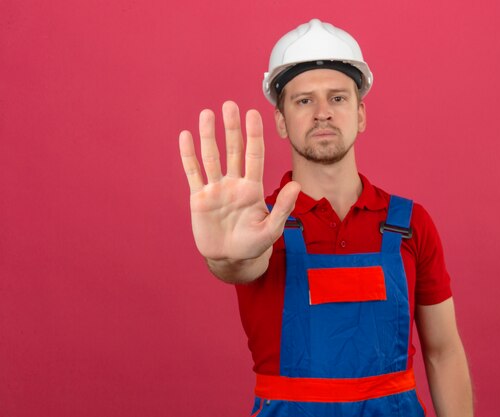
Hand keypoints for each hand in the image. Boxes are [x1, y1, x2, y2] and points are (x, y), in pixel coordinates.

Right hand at [179, 101, 299, 279]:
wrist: (230, 259)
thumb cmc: (253, 245)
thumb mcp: (271, 229)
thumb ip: (282, 207)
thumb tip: (296, 185)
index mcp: (253, 188)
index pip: (254, 155)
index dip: (254, 135)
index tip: (253, 114)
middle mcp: (234, 183)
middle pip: (233, 150)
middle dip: (232, 128)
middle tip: (229, 105)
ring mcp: (216, 189)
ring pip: (212, 157)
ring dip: (209, 136)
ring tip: (207, 113)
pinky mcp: (199, 198)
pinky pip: (193, 173)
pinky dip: (189, 156)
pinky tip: (186, 137)